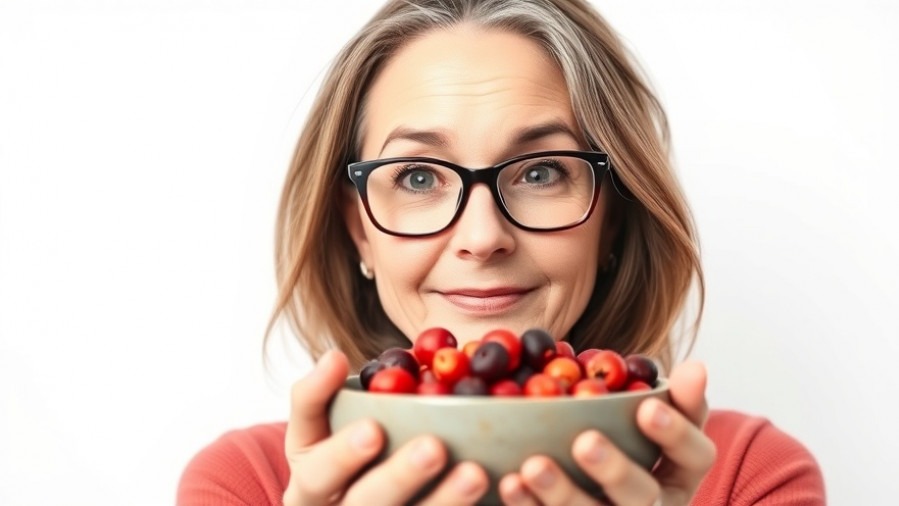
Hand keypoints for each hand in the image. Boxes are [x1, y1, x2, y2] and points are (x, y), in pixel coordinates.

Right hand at [282, 350, 489, 504]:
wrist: (354, 503)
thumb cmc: (336, 457)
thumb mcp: (315, 428)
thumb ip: (317, 393)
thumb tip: (334, 357)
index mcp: (309, 489)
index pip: (317, 473)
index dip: (343, 454)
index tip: (374, 429)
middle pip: (366, 504)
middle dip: (400, 477)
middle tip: (434, 448)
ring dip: (444, 501)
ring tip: (476, 473)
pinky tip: (496, 495)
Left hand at [497, 361, 715, 504]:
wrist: (598, 489)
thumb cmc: (629, 440)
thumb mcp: (656, 418)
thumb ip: (675, 396)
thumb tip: (695, 367)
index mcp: (681, 473)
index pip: (696, 455)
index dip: (675, 433)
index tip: (647, 406)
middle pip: (643, 497)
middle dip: (614, 470)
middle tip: (585, 442)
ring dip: (562, 493)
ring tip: (532, 465)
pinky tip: (510, 482)